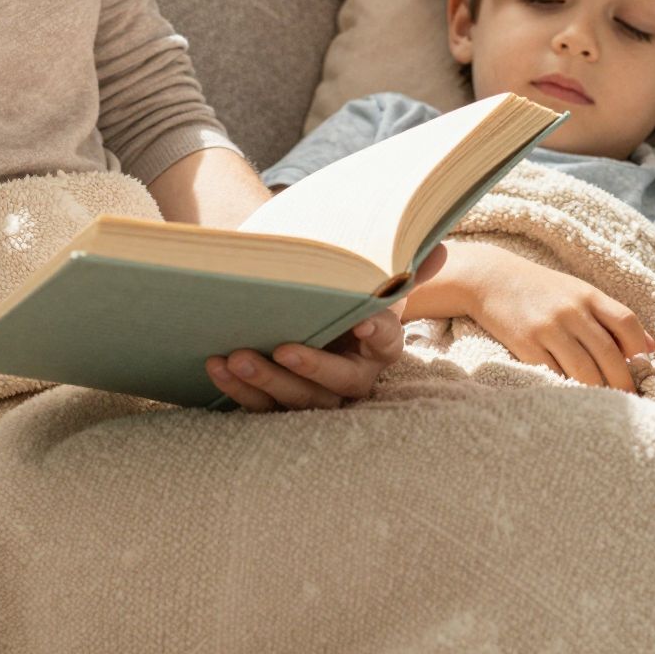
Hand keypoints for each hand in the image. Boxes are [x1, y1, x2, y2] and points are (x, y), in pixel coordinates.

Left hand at [207, 243, 447, 411]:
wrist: (305, 309)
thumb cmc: (340, 291)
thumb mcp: (365, 275)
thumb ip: (400, 263)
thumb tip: (439, 247)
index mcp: (381, 346)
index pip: (386, 341)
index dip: (376, 333)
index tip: (362, 323)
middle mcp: (352, 377)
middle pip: (336, 383)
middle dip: (308, 368)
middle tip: (281, 349)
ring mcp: (315, 396)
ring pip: (295, 400)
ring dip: (265, 382)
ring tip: (234, 357)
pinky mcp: (280, 404)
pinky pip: (260, 406)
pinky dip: (236, 389)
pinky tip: (215, 365)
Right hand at [445, 238, 653, 392]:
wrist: (491, 279)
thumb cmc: (541, 289)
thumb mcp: (578, 291)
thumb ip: (611, 317)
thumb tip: (650, 348)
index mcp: (588, 295)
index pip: (626, 322)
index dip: (639, 348)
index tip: (642, 368)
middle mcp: (571, 311)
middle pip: (608, 353)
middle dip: (623, 383)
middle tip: (629, 402)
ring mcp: (548, 328)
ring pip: (584, 370)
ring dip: (598, 392)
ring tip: (605, 406)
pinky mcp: (526, 345)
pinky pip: (554, 374)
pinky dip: (567, 388)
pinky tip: (573, 397)